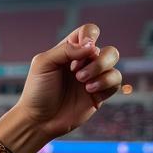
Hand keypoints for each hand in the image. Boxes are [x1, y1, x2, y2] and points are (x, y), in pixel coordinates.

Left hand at [12, 23, 120, 138]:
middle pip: (107, 49)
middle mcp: (83, 63)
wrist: (38, 121)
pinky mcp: (99, 94)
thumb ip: (66, 50)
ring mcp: (93, 78)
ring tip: (83, 83)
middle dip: (97, 60)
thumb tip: (92, 46)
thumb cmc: (36, 92)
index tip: (83, 47)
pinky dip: (106, 83)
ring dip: (100, 70)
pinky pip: (116, 81)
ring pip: (114, 62)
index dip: (90, 35)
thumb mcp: (43, 64)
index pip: (88, 32)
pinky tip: (90, 91)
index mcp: (68, 52)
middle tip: (77, 74)